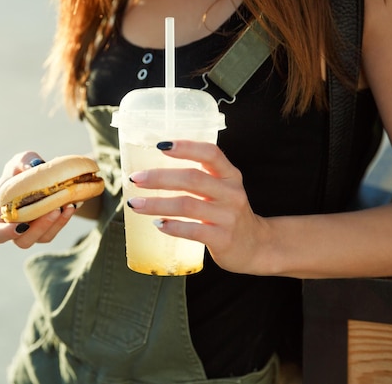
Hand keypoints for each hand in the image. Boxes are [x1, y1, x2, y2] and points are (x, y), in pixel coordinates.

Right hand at [0, 152, 77, 248]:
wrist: (40, 175)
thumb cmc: (23, 168)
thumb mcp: (22, 159)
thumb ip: (23, 161)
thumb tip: (32, 167)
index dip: (6, 233)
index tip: (21, 224)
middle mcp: (12, 226)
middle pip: (22, 241)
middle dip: (39, 229)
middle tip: (53, 210)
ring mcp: (30, 231)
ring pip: (41, 238)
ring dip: (54, 224)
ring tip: (66, 204)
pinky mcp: (46, 230)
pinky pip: (54, 231)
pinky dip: (63, 220)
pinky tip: (72, 205)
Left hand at [125, 140, 271, 273]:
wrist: (256, 246)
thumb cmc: (228, 213)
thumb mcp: (223, 190)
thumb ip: (199, 178)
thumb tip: (152, 171)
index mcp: (230, 175)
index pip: (210, 153)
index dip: (186, 147)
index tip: (160, 145)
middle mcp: (231, 193)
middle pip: (192, 179)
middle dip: (160, 177)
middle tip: (136, 178)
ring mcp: (228, 217)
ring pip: (187, 205)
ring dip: (156, 204)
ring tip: (135, 204)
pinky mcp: (223, 239)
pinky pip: (193, 230)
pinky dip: (172, 227)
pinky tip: (157, 224)